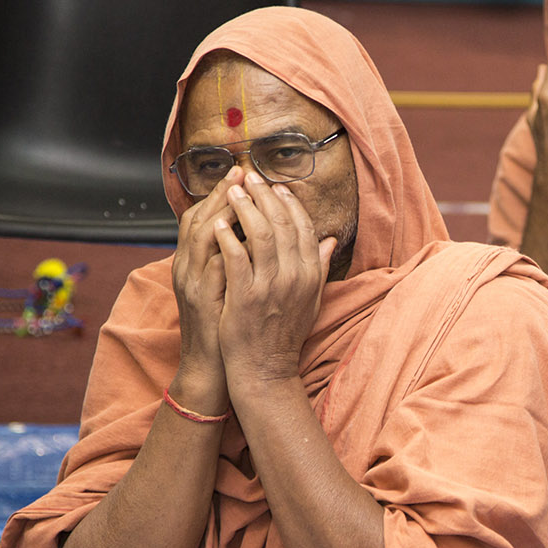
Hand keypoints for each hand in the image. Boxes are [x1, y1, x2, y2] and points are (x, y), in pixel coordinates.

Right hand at [170, 168, 241, 407]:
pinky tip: (239, 234)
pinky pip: (211, 268)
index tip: (243, 173)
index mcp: (197, 264)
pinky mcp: (202, 300)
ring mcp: (192, 283)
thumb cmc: (229, 326)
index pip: (204, 218)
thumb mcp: (234, 287)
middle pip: (198, 219)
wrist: (216, 367)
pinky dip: (224, 248)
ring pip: (201, 238)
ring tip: (240, 192)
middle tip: (242, 172)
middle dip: (221, 194)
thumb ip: (243, 260)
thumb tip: (261, 234)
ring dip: (220, 212)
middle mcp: (189, 268)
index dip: (222, 194)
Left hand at [213, 173, 335, 386]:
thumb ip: (318, 267)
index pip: (302, 227)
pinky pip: (235, 257)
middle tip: (249, 178)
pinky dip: (227, 236)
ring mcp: (270, 286)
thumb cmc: (284, 335)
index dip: (289, 203)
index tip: (275, 187)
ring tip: (232, 192)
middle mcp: (294, 277)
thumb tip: (330, 239)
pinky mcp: (245, 296)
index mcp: (310, 275)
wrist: (264, 370)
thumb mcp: (311, 300)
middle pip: (281, 223)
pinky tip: (217, 223)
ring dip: (245, 207)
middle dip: (264, 195)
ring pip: (260, 233)